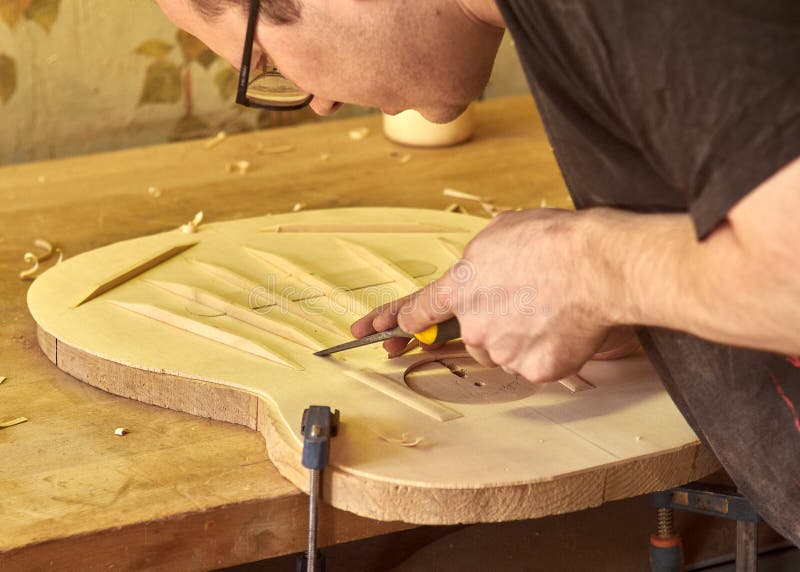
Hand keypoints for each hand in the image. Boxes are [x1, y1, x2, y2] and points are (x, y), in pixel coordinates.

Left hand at [386, 208, 618, 381]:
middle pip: (473, 335)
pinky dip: (547, 352)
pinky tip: (563, 327)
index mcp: (460, 287)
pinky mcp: (532, 370)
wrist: (595, 266)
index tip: (395, 330)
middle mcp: (474, 324)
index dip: (407, 320)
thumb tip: (484, 266)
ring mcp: (502, 350)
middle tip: (526, 302)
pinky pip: (533, 365)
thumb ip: (480, 258)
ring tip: (550, 309)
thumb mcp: (502, 231)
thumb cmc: (553, 241)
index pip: (421, 310)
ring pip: (503, 352)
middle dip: (493, 324)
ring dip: (519, 339)